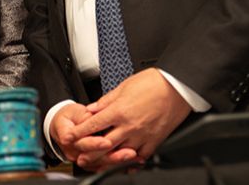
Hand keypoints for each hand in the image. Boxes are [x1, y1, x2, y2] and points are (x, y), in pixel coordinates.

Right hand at [49, 102, 136, 168]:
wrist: (63, 125)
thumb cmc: (68, 117)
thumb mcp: (73, 111)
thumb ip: (84, 115)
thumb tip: (94, 115)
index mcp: (67, 137)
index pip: (82, 143)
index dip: (94, 143)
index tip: (107, 142)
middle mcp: (74, 151)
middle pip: (94, 158)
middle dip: (112, 155)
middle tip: (128, 152)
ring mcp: (81, 159)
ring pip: (101, 164)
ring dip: (118, 161)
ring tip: (133, 156)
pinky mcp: (90, 162)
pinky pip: (104, 166)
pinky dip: (118, 164)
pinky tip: (131, 160)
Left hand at [69, 69, 191, 170]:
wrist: (177, 87)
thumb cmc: (154, 83)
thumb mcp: (124, 86)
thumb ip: (106, 100)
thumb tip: (92, 108)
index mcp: (119, 110)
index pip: (94, 124)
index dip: (80, 132)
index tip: (71, 136)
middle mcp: (129, 125)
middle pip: (104, 144)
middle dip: (89, 152)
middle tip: (79, 158)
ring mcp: (142, 135)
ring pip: (120, 153)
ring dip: (108, 160)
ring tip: (98, 165)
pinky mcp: (154, 140)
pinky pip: (141, 156)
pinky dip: (132, 162)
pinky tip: (125, 165)